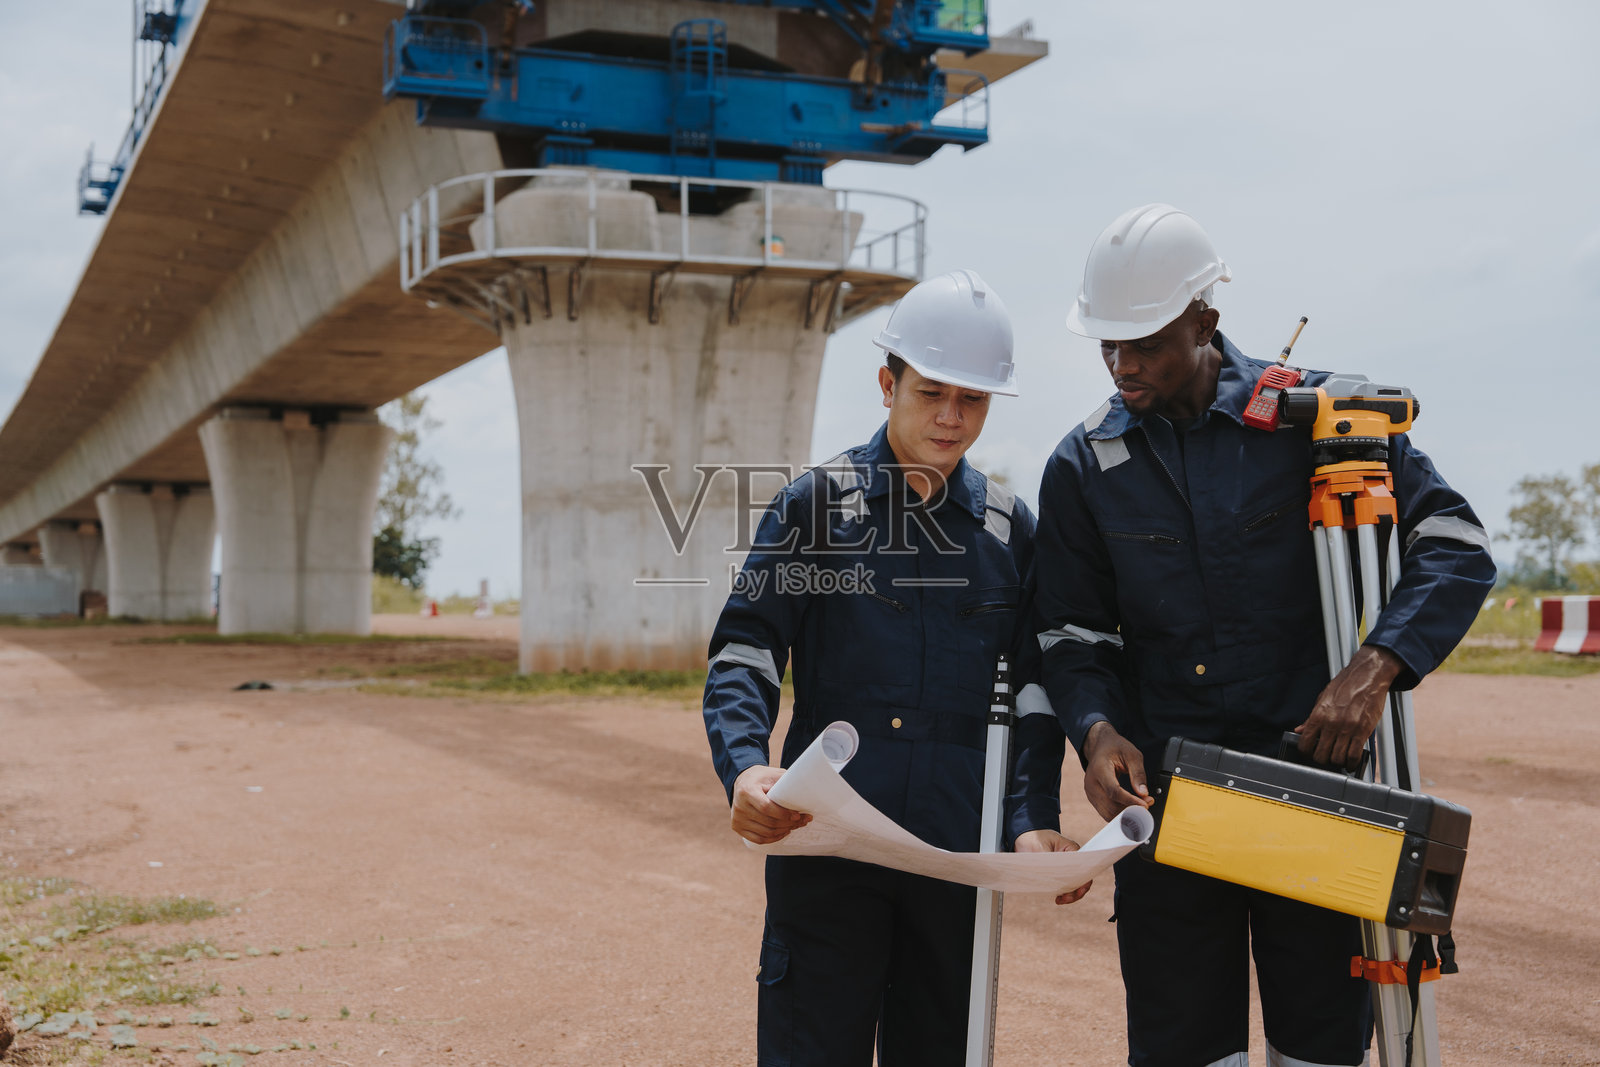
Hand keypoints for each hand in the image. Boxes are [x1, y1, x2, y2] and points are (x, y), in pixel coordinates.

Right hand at [730, 765, 811, 844]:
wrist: (742, 781)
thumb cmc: (761, 778)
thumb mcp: (773, 774)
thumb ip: (786, 783)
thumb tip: (806, 793)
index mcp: (747, 791)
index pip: (766, 808)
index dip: (784, 814)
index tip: (798, 815)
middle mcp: (739, 806)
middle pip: (768, 822)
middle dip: (789, 824)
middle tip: (804, 820)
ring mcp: (737, 818)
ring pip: (765, 832)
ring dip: (784, 831)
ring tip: (796, 825)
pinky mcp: (737, 827)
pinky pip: (758, 839)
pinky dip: (773, 838)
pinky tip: (783, 832)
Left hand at [1014, 829, 1091, 904]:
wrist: (1022, 837)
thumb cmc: (1033, 838)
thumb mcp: (1040, 847)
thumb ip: (1050, 861)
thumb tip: (1056, 876)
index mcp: (1072, 849)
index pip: (1084, 866)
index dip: (1083, 880)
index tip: (1078, 889)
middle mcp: (1071, 860)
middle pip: (1081, 878)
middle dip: (1076, 891)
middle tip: (1066, 898)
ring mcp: (1065, 868)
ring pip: (1073, 884)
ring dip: (1070, 894)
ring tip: (1061, 900)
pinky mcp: (1057, 874)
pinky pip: (1064, 886)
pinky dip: (1062, 893)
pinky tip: (1057, 898)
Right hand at [1082, 721, 1151, 821]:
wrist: (1099, 746)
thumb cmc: (1114, 748)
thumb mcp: (1131, 754)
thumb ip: (1138, 773)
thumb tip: (1143, 793)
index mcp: (1099, 769)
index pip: (1114, 791)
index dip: (1130, 801)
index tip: (1145, 804)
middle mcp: (1091, 783)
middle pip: (1111, 806)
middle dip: (1131, 809)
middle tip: (1148, 804)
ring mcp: (1090, 792)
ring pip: (1108, 813)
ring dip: (1126, 814)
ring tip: (1141, 806)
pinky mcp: (1093, 798)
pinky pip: (1106, 812)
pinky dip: (1120, 814)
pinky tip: (1131, 808)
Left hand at [1296, 645, 1402, 769]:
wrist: (1367, 675)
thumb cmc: (1346, 686)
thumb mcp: (1323, 699)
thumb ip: (1311, 718)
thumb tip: (1300, 730)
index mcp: (1318, 715)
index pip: (1305, 743)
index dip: (1306, 753)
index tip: (1310, 754)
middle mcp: (1331, 723)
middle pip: (1321, 755)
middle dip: (1322, 761)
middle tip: (1327, 758)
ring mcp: (1347, 728)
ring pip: (1337, 758)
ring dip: (1338, 763)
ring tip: (1340, 760)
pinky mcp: (1363, 731)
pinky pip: (1354, 755)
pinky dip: (1352, 763)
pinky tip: (1352, 762)